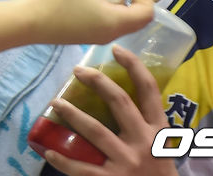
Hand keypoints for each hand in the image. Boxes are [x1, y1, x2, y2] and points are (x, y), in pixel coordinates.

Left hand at [44, 45, 177, 175]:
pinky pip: (82, 168)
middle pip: (119, 101)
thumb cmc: (161, 175)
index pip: (149, 89)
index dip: (133, 66)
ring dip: (72, 114)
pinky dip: (63, 160)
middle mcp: (143, 141)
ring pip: (96, 130)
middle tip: (78, 70)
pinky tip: (49, 151)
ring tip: (56, 102)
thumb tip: (122, 101)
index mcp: (158, 130)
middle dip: (97, 82)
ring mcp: (126, 162)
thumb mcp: (163, 148)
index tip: (116, 49)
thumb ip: (148, 127)